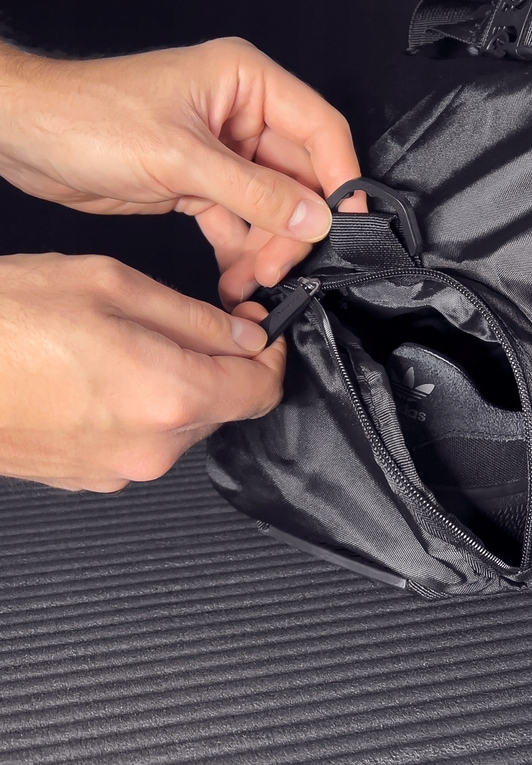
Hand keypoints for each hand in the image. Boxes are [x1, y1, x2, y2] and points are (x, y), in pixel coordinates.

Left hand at [0, 38, 363, 308]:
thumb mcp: (180, 158)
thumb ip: (254, 192)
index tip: (349, 222)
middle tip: (284, 267)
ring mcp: (224, 152)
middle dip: (295, 226)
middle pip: (299, 176)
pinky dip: (240, 250)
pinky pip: (240, 221)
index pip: (320, 129)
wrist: (24, 136)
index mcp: (246, 83)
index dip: (341, 177)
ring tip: (253, 280)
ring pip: (273, 206)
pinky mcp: (202, 183)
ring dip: (268, 246)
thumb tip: (314, 218)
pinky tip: (234, 276)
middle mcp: (242, 115)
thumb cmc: (87, 117)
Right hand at [0, 253, 283, 490]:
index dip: (271, 357)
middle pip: (224, 408)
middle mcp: (150, 447)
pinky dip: (142, 409)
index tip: (263, 333)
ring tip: (132, 343)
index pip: (262, 390)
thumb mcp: (112, 286)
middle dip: (223, 367)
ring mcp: (116, 471)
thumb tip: (246, 335)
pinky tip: (103, 374)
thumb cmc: (2, 322)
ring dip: (180, 386)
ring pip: (182, 425)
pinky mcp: (86, 478)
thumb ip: (196, 318)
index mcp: (168, 395)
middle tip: (199, 325)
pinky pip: (141, 442)